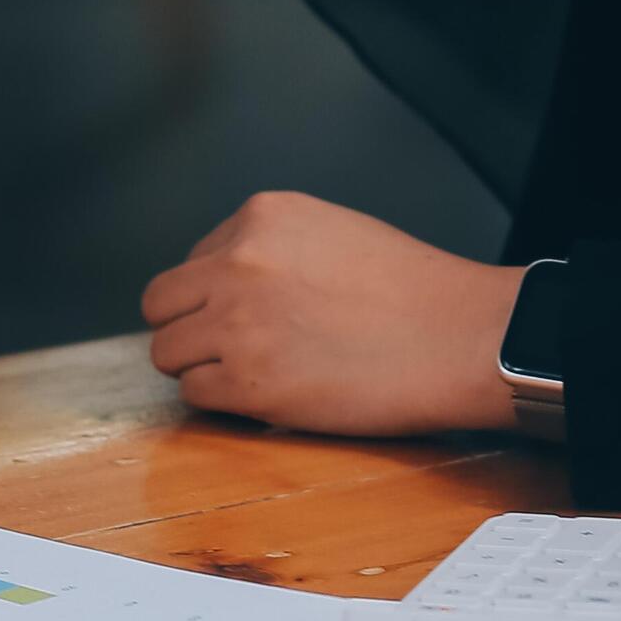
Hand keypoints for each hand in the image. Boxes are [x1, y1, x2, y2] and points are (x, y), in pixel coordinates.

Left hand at [139, 192, 524, 438]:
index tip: (247, 314)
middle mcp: (237, 263)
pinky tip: (265, 396)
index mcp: (260, 218)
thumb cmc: (413, 293)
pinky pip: (195, 395)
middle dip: (189, 327)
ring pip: (167, 352)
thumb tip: (227, 282)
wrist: (458, 338)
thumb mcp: (333, 232)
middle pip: (162, 304)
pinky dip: (221, 402)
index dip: (215, 294)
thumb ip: (272, 248)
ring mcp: (237, 324)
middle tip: (228, 348)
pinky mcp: (248, 382)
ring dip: (199, 367)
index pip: (194, 259)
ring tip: (249, 374)